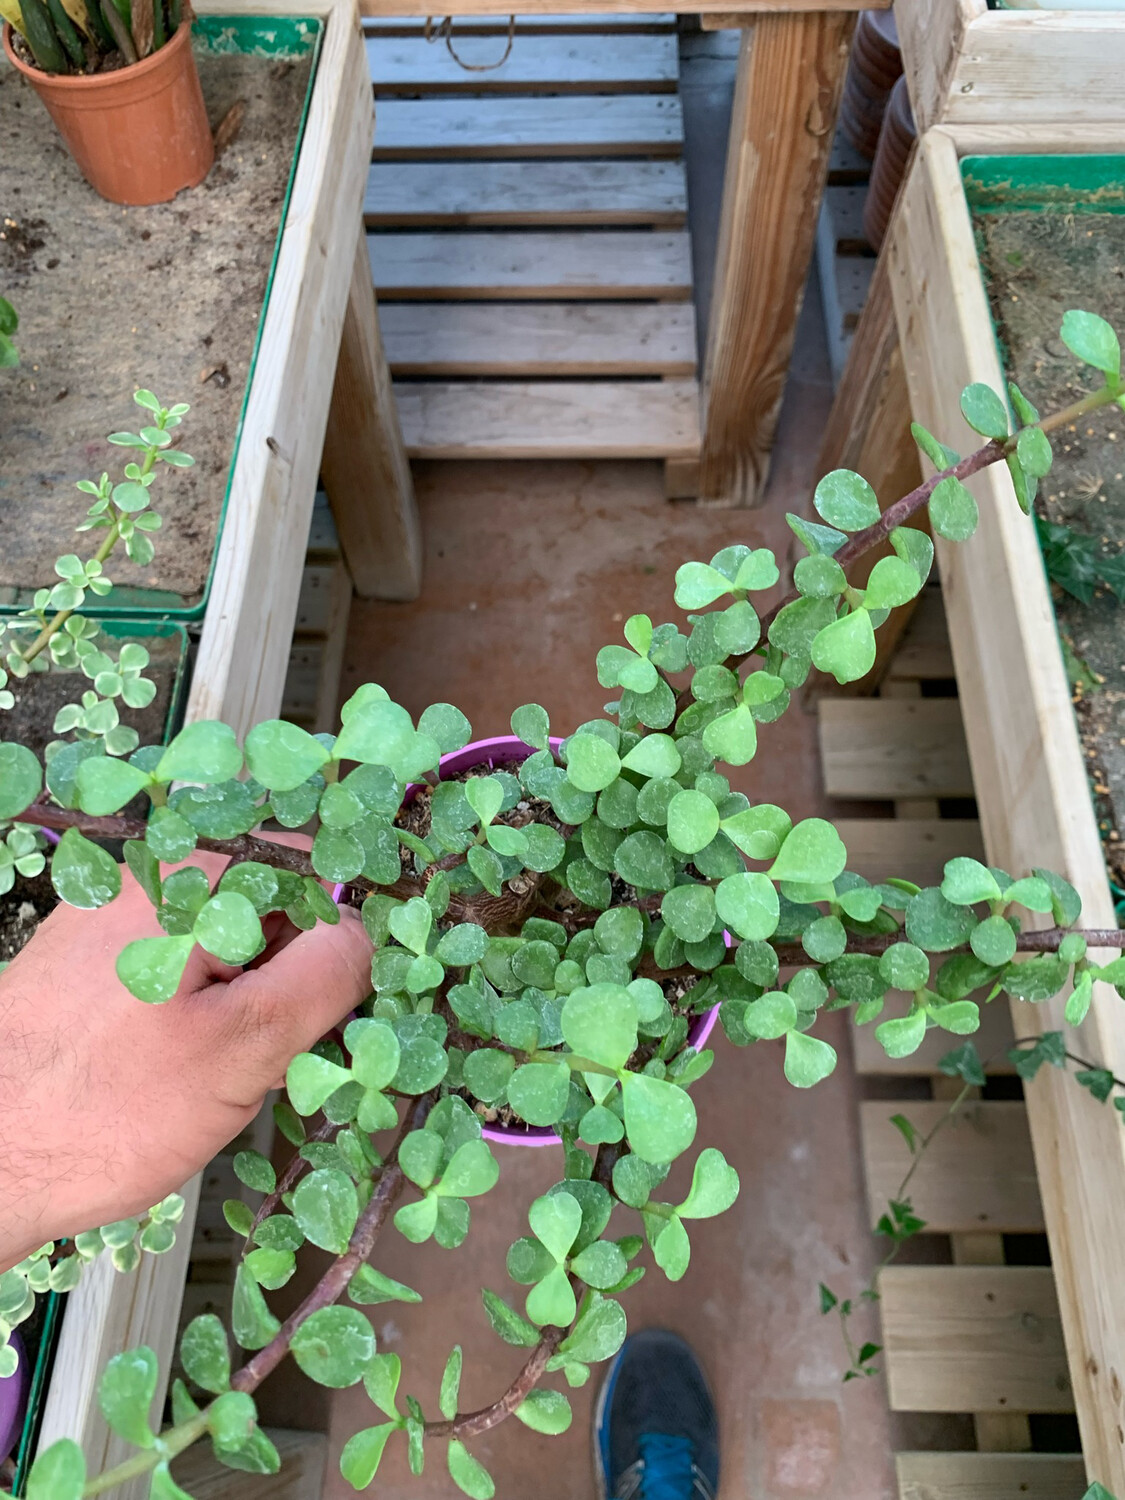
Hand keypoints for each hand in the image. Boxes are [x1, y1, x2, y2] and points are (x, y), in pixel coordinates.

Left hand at [0, 851, 372, 1269]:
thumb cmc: (100, 1113)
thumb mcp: (243, 1047)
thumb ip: (322, 976)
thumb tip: (365, 934)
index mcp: (182, 879)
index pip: (304, 865)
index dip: (337, 929)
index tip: (338, 999)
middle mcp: (142, 882)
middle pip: (262, 904)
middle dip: (286, 976)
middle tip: (277, 1056)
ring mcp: (109, 922)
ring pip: (222, 945)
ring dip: (244, 1004)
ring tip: (223, 1078)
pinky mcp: (90, 966)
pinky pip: (177, 970)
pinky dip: (199, 1015)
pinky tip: (179, 1077)